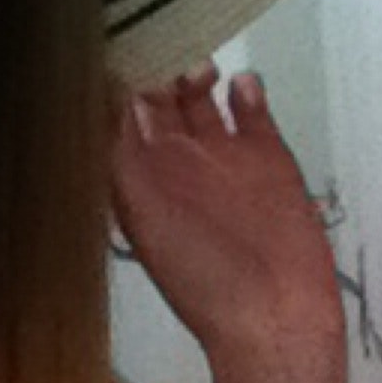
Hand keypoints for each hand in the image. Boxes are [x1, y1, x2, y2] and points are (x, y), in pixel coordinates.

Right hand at [112, 63, 344, 377]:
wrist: (270, 314)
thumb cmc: (204, 295)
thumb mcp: (151, 243)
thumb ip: (136, 194)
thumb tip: (122, 157)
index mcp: (132, 179)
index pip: (111, 114)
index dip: (112, 90)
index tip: (114, 76)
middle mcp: (170, 150)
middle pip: (151, 95)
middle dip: (149, 76)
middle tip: (151, 67)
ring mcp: (219, 144)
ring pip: (194, 90)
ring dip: (191, 77)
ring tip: (194, 72)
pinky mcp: (266, 146)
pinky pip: (250, 101)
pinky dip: (246, 89)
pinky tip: (243, 83)